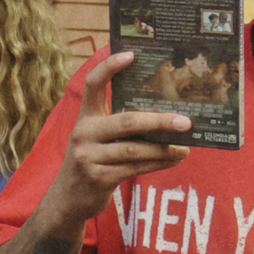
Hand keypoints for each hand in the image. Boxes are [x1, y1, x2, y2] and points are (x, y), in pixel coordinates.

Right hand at [40, 53, 190, 232]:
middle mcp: (84, 133)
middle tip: (184, 122)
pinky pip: (134, 168)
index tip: (131, 55)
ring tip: (185, 147)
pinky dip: (157, 164)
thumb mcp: (96, 137)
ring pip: (134, 150)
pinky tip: (174, 159)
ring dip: (163, 148)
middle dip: (159, 121)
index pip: (93, 83)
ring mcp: (89, 157)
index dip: (109, 67)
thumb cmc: (91, 161)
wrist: (68, 198)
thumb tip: (162, 114)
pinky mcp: (98, 178)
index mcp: (85, 116)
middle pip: (127, 121)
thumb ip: (117, 124)